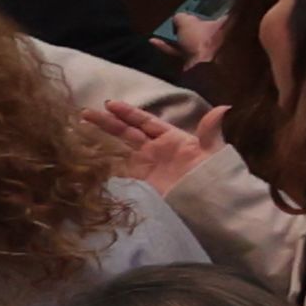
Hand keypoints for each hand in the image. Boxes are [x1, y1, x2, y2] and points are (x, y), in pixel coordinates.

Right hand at [77, 93, 227, 191]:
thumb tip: (225, 107)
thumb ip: (210, 130)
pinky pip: (121, 173)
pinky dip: (106, 167)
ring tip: (81, 132)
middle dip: (108, 123)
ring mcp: (147, 167)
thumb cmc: (212, 173)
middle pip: (128, 133)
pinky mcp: (142, 183)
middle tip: (85, 112)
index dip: (128, 113)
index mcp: (172, 138)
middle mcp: (156, 150)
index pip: (146, 122)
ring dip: (102, 141)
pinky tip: (88, 161)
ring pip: (121, 150)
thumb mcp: (212, 150)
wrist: (210, 202)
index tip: (110, 103)